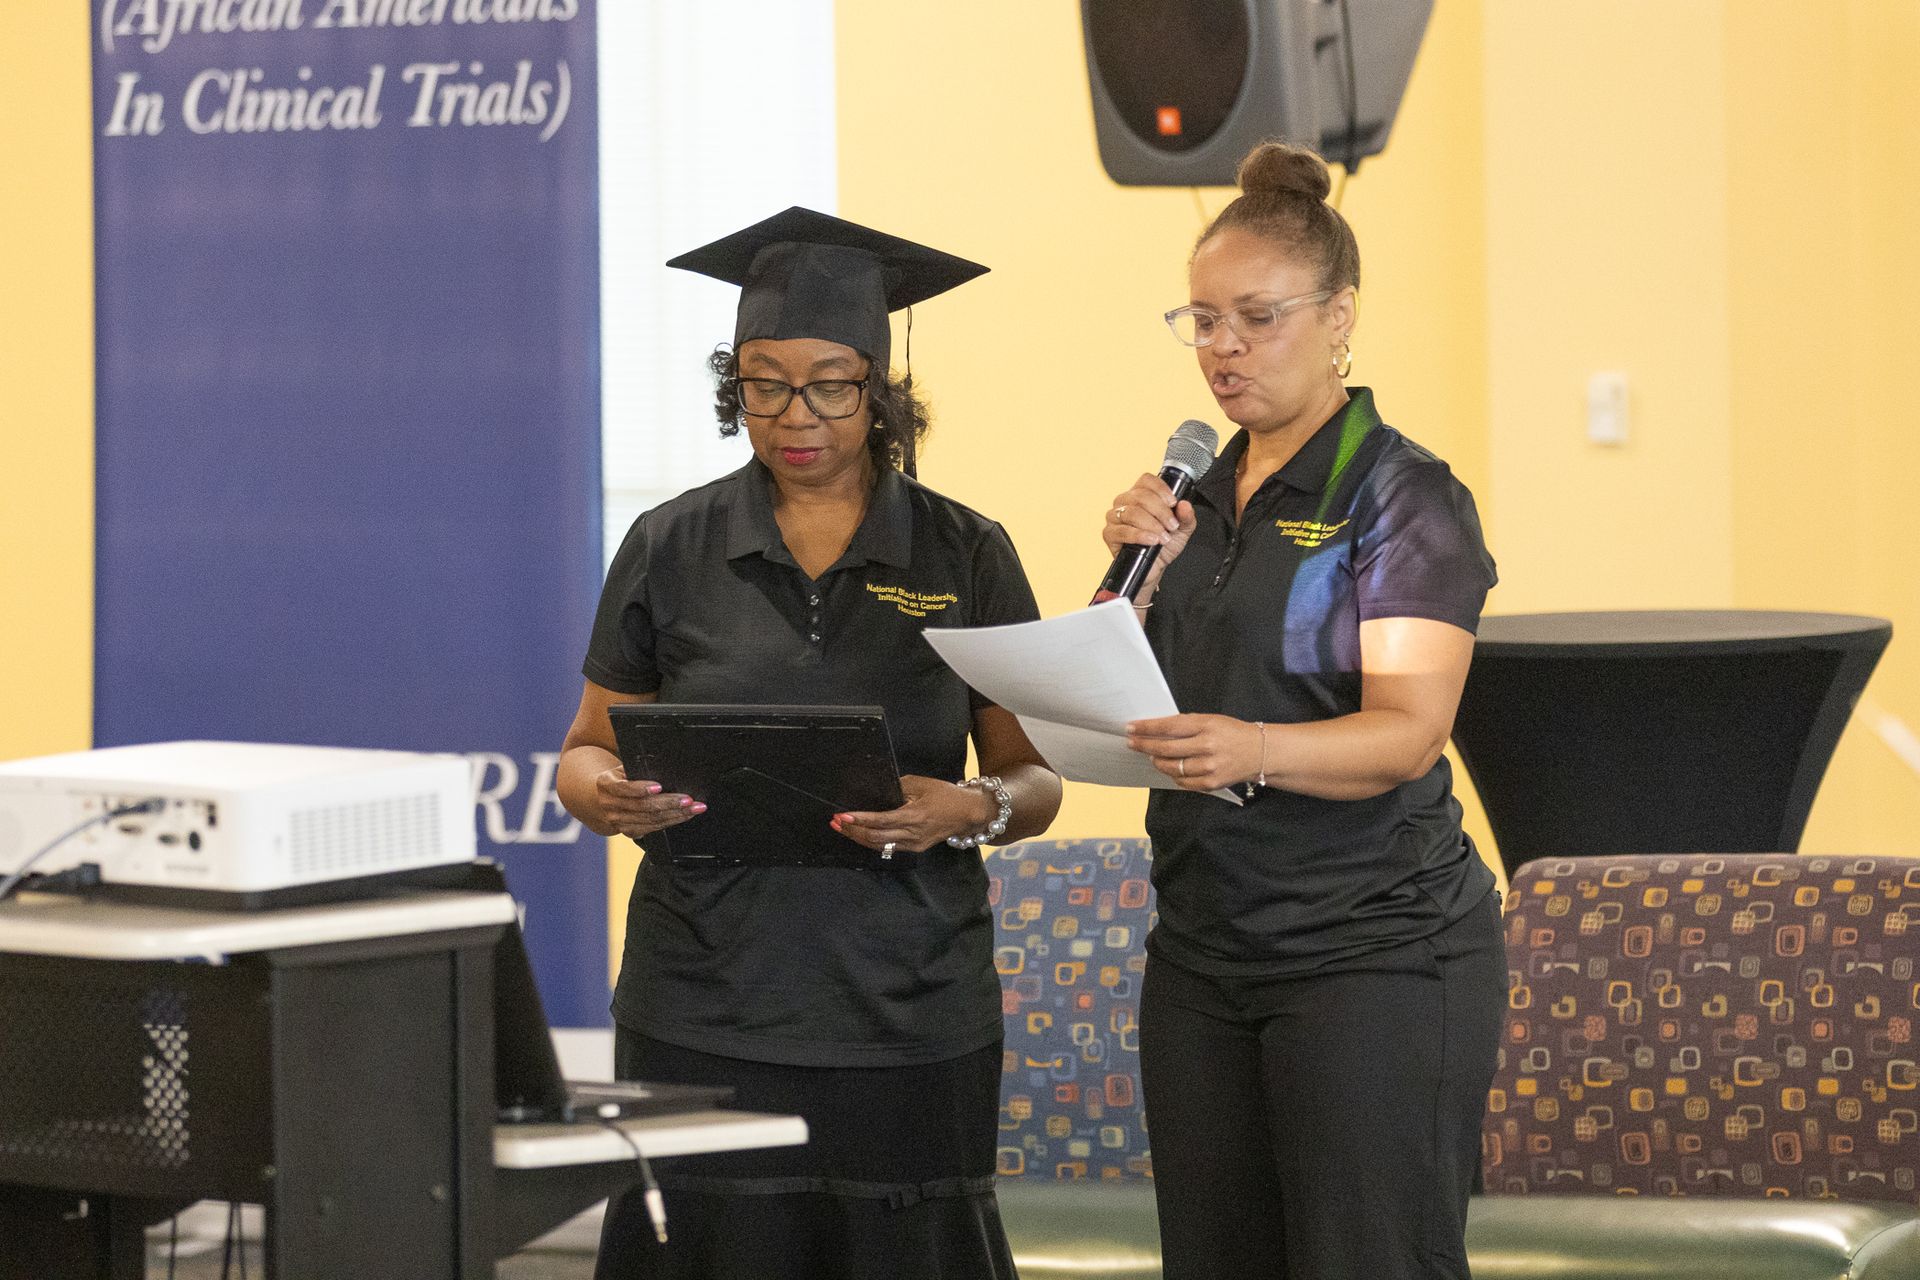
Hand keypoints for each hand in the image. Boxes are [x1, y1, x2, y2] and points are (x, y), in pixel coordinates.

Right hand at [592, 763, 705, 839]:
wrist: (600, 800)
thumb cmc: (618, 779)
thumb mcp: (622, 769)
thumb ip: (637, 769)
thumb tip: (663, 769)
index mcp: (606, 784)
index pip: (624, 788)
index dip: (641, 788)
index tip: (659, 786)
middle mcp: (610, 805)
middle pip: (643, 807)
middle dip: (669, 803)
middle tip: (689, 800)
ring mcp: (618, 821)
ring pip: (650, 820)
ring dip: (676, 815)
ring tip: (694, 808)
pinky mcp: (628, 832)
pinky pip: (652, 829)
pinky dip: (671, 822)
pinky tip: (684, 816)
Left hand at [833, 775, 994, 854]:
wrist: (969, 814)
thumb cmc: (946, 795)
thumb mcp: (922, 784)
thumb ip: (898, 787)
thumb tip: (878, 791)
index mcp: (914, 816)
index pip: (880, 821)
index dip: (859, 820)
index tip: (842, 816)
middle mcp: (912, 834)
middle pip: (875, 838)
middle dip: (852, 831)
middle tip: (836, 822)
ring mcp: (913, 844)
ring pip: (879, 846)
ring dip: (859, 838)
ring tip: (842, 829)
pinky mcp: (915, 848)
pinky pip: (888, 848)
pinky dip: (872, 842)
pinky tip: (861, 835)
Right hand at [1103, 473, 1197, 596]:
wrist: (1155, 567)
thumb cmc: (1164, 544)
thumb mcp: (1182, 530)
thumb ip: (1186, 517)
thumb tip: (1185, 504)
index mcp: (1141, 494)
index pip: (1146, 480)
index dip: (1160, 488)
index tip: (1173, 503)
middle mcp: (1125, 502)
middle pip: (1140, 495)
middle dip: (1160, 511)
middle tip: (1172, 525)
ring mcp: (1115, 517)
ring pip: (1131, 512)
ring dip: (1151, 524)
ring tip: (1163, 537)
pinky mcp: (1109, 534)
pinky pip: (1121, 531)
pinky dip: (1139, 535)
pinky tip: (1151, 541)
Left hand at [1126, 714, 1260, 791]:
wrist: (1260, 752)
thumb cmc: (1232, 733)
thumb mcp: (1211, 720)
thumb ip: (1187, 725)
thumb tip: (1156, 730)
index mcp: (1207, 726)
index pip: (1169, 726)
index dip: (1147, 728)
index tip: (1131, 727)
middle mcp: (1208, 746)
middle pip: (1166, 749)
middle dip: (1144, 746)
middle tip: (1132, 743)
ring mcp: (1209, 767)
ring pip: (1172, 767)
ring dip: (1157, 761)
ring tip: (1152, 756)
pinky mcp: (1211, 784)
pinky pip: (1182, 781)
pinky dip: (1173, 775)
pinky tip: (1170, 768)